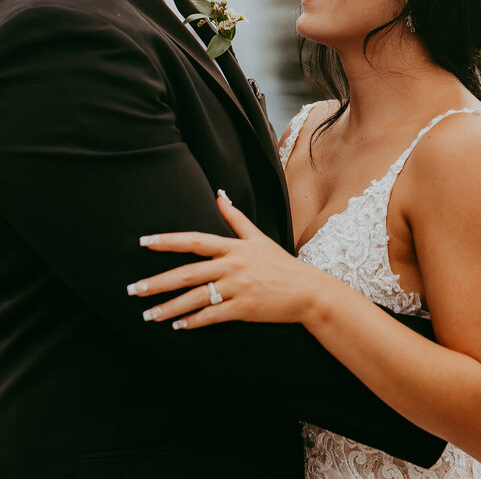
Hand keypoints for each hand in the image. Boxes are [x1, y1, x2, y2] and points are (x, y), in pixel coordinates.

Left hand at [128, 191, 316, 329]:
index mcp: (233, 247)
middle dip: (157, 282)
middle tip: (132, 289)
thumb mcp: (258, 237)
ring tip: (147, 315)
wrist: (306, 291)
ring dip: (169, 308)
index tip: (144, 242)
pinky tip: (177, 326)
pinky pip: (211, 316)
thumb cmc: (280, 263)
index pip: (194, 241)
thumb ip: (235, 218)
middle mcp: (232, 266)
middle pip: (187, 274)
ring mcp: (237, 288)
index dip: (168, 241)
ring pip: (195, 298)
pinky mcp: (243, 309)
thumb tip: (219, 194)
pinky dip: (192, 322)